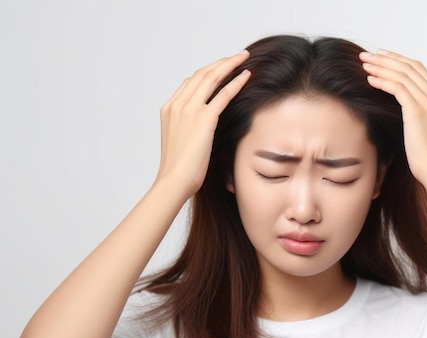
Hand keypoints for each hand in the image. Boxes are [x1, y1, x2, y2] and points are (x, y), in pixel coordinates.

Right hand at [156, 51, 250, 197]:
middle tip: (238, 56)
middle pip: (202, 74)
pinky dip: (236, 82)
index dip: (209, 72)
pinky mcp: (203, 119)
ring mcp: (188, 110)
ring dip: (230, 64)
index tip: (223, 67)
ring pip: (212, 78)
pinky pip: (223, 94)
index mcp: (169, 109)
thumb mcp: (182, 143)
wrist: (174, 181)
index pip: (191, 82)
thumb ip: (190, 129)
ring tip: (244, 58)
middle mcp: (177, 105)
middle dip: (221, 62)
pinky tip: (246, 75)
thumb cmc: (180, 170)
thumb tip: (204, 129)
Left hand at [360, 50, 426, 182]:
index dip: (398, 59)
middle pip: (409, 67)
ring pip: (401, 75)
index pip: (418, 69)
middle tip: (366, 55)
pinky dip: (382, 81)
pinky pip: (397, 88)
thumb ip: (418, 112)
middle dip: (385, 59)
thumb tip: (401, 106)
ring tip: (364, 64)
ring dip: (380, 67)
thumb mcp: (425, 128)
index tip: (381, 56)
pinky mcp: (418, 110)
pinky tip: (369, 79)